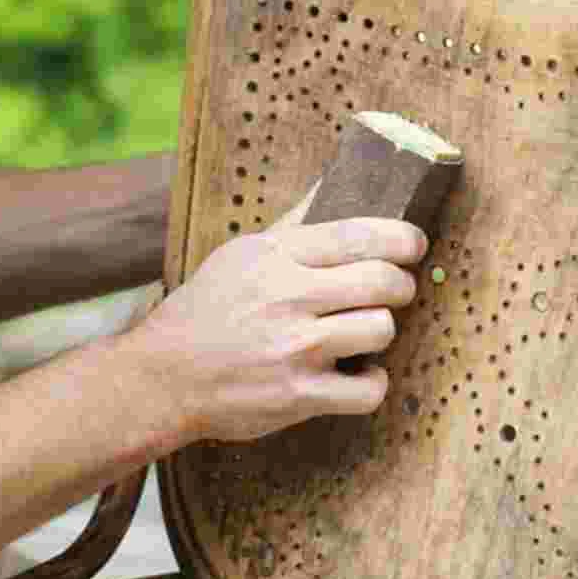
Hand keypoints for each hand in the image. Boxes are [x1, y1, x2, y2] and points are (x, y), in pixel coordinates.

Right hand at [121, 183, 427, 445]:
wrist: (162, 377)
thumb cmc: (203, 313)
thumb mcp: (239, 256)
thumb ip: (292, 226)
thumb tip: (332, 182)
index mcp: (275, 256)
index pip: (360, 234)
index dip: (402, 238)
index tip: (414, 246)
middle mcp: (287, 297)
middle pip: (382, 281)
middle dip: (402, 286)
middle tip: (395, 292)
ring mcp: (294, 349)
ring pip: (380, 330)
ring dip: (381, 332)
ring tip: (363, 334)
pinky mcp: (298, 396)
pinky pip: (368, 390)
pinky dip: (371, 384)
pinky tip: (357, 376)